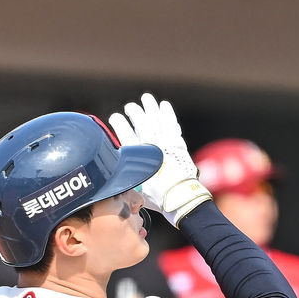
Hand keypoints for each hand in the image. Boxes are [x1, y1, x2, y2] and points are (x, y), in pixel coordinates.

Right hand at [108, 93, 210, 226]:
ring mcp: (167, 143)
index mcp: (140, 158)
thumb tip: (116, 179)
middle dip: (134, 112)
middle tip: (130, 107)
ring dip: (151, 107)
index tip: (114, 117)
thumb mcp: (138, 192)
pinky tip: (164, 106)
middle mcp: (153, 146)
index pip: (126, 134)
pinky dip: (167, 114)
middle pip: (142, 122)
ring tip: (146, 98)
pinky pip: (172, 124)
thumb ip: (128, 181)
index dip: (119, 124)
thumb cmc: (160, 199)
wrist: (183, 199)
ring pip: (158, 119)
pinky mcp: (178, 144)